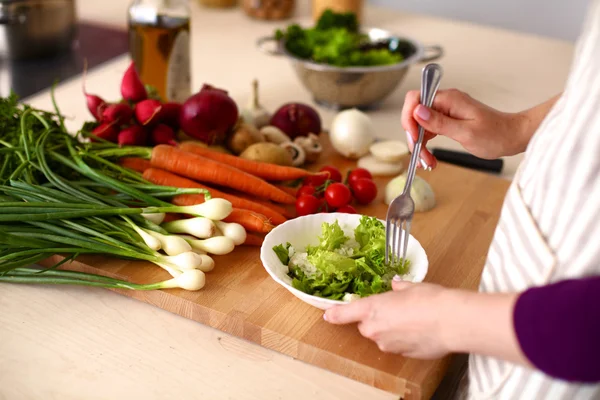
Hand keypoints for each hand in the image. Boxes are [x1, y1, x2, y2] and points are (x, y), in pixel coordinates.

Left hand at [323, 278, 452, 358]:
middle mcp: (375, 328)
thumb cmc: (430, 300)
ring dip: (392, 330)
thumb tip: (396, 287)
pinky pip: (397, 346)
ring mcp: (387, 344)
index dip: (335, 314)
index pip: (345, 313)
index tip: (328, 315)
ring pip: (382, 337)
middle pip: (366, 326)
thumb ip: (398, 289)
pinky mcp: (401, 355)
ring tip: (413, 320)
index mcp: (372, 308)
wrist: (451, 322)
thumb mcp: (411, 287)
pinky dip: (404, 340)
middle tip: (395, 310)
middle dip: (376, 320)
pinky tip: (420, 331)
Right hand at [401, 89, 528, 167]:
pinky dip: (426, 144)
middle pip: (415, 114)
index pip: (415, 99)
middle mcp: (445, 102)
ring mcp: (446, 111)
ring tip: (426, 162)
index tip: (413, 137)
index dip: (409, 117)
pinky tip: (430, 157)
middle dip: (413, 136)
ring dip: (419, 144)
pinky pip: (429, 130)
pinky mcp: (448, 120)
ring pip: (420, 125)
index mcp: (449, 99)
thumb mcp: (466, 132)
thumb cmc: (496, 134)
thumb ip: (439, 122)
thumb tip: (417, 111)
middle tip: (420, 156)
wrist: (512, 136)